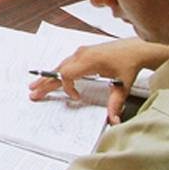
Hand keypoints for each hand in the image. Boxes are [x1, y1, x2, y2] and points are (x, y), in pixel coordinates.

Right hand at [27, 38, 162, 123]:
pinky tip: (52, 78)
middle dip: (45, 83)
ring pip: (60, 66)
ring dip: (48, 77)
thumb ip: (116, 103)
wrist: (135, 48)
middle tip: (33, 93)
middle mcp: (81, 55)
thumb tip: (114, 120)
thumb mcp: (123, 86)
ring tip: (35, 86)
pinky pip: (66, 63)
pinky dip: (57, 72)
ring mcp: (81, 52)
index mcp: (89, 61)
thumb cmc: (128, 64)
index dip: (68, 89)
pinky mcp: (83, 53)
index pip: (67, 75)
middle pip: (58, 70)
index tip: (77, 98)